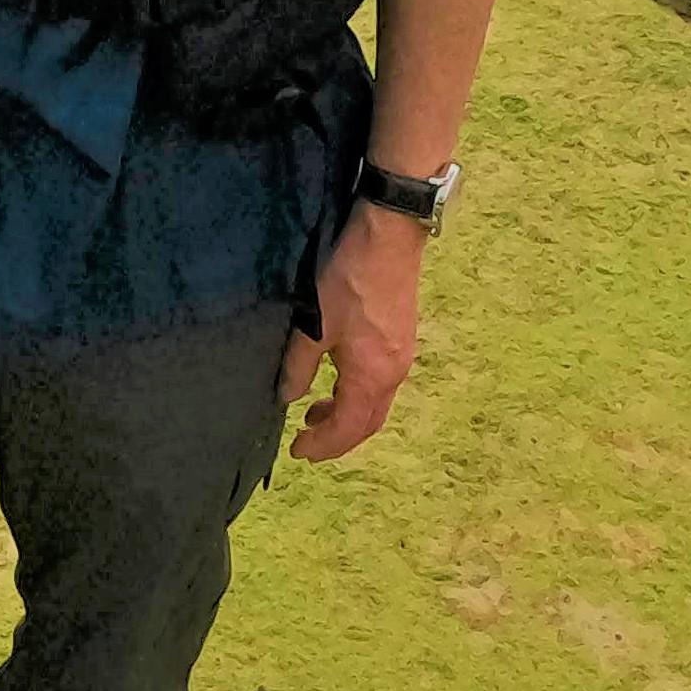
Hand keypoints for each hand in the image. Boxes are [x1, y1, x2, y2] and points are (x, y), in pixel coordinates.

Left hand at [285, 202, 426, 464]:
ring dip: (347, 415)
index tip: (298, 452)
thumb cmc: (348, 281)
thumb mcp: (314, 325)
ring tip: (315, 412)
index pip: (349, 428)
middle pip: (368, 423)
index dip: (323, 445)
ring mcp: (402, 357)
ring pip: (376, 403)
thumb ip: (300, 366)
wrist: (389, 238)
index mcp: (372, 376)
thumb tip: (289, 398)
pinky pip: (380, 384)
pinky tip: (336, 381)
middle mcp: (394, 374)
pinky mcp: (401, 340)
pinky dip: (357, 394)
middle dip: (338, 438)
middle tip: (306, 441)